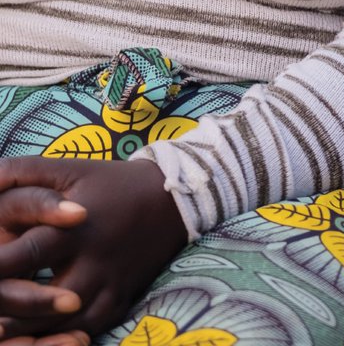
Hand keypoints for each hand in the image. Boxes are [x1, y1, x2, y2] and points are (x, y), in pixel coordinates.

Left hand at [0, 158, 186, 341]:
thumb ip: (22, 172)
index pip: (23, 255)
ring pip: (61, 325)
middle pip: (38, 302)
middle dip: (4, 311)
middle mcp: (91, 262)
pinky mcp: (119, 300)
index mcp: (74, 229)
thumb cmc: (112, 183)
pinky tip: (36, 339)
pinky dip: (59, 339)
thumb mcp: (70, 169)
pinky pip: (85, 331)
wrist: (173, 198)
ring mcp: (107, 285)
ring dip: (26, 331)